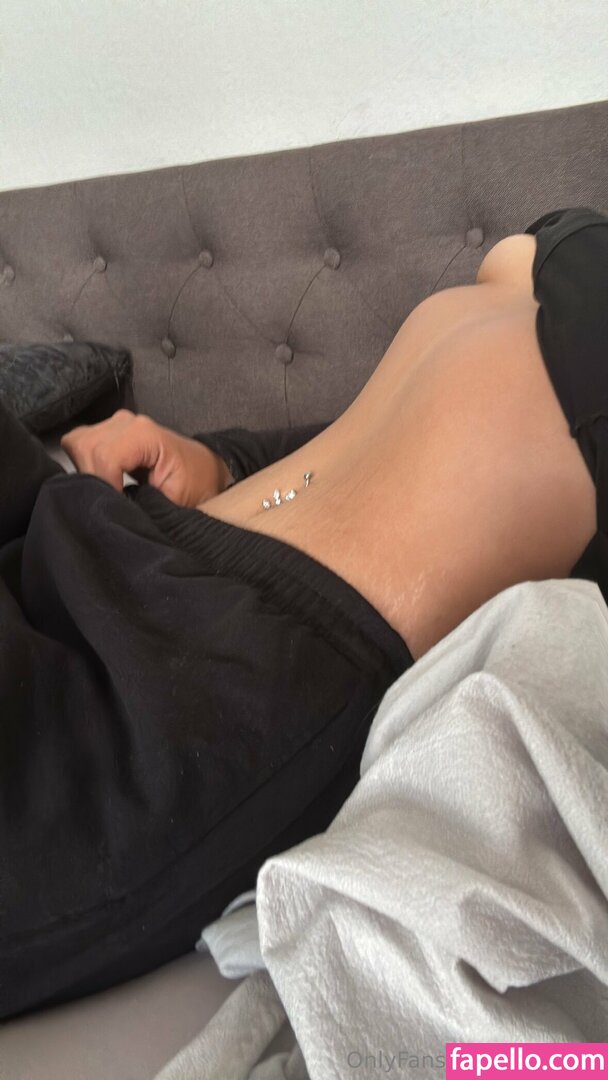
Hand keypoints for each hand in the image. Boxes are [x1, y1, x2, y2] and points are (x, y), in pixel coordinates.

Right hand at [60, 409, 232, 506]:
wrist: (204, 471)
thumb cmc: (195, 486)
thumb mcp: (174, 501)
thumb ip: (141, 502)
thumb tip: (110, 508)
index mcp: (144, 434)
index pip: (104, 457)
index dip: (105, 485)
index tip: (118, 505)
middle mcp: (125, 421)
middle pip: (86, 448)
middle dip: (94, 480)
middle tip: (113, 500)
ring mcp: (115, 423)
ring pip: (77, 445)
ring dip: (88, 472)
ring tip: (111, 490)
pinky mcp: (107, 431)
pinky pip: (80, 445)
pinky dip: (86, 465)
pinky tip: (105, 479)